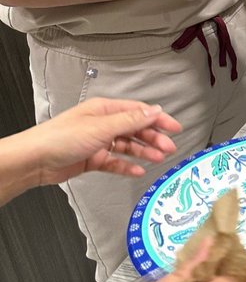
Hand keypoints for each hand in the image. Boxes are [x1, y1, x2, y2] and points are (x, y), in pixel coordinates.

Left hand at [0, 98, 181, 204]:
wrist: (35, 160)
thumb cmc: (60, 138)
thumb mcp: (101, 127)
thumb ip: (130, 121)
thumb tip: (154, 111)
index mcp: (104, 110)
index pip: (138, 111)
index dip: (158, 119)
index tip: (175, 127)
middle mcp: (102, 124)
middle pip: (135, 129)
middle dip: (153, 138)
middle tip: (169, 148)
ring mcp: (97, 142)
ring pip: (127, 146)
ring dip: (143, 152)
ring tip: (157, 159)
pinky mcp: (92, 158)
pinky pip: (115, 162)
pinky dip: (127, 166)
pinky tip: (137, 171)